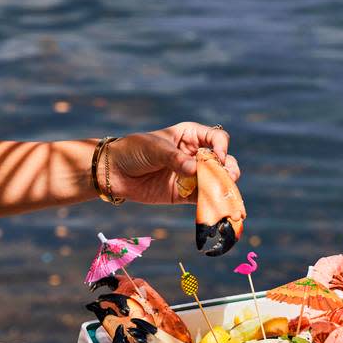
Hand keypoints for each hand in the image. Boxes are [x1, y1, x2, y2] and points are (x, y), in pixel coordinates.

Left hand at [107, 122, 240, 204]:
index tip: (217, 158)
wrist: (113, 173)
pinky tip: (214, 206)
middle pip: (223, 161)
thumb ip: (175, 159)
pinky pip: (203, 199)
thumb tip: (195, 170)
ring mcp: (191, 175)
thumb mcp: (154, 149)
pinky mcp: (185, 194)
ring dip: (223, 188)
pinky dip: (210, 203)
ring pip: (216, 181)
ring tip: (224, 194)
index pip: (217, 138)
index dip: (222, 147)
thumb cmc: (133, 151)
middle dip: (229, 170)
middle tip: (227, 178)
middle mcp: (194, 155)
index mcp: (190, 136)